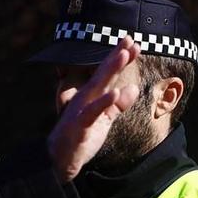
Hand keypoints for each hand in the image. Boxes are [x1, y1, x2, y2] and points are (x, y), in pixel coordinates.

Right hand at [45, 41, 139, 181]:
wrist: (62, 158)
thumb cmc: (82, 135)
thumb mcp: (105, 118)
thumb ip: (118, 104)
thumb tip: (133, 89)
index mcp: (93, 95)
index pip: (109, 73)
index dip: (121, 58)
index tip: (135, 43)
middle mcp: (86, 97)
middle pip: (104, 73)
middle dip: (117, 56)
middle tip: (129, 39)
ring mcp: (82, 109)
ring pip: (98, 86)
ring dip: (110, 69)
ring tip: (123, 55)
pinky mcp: (80, 124)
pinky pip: (93, 112)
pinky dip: (103, 102)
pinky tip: (114, 92)